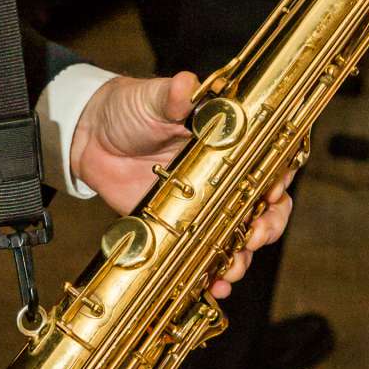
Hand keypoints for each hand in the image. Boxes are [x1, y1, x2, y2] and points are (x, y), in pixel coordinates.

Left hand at [68, 70, 293, 297]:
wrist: (89, 135)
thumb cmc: (129, 109)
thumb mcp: (151, 99)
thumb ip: (171, 96)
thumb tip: (185, 83)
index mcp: (226, 143)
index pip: (268, 162)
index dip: (279, 179)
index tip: (273, 191)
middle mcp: (222, 177)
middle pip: (264, 207)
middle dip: (269, 225)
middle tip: (256, 234)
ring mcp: (202, 206)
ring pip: (239, 237)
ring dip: (244, 257)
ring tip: (232, 268)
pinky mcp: (177, 227)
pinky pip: (203, 254)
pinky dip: (212, 273)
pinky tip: (213, 285)